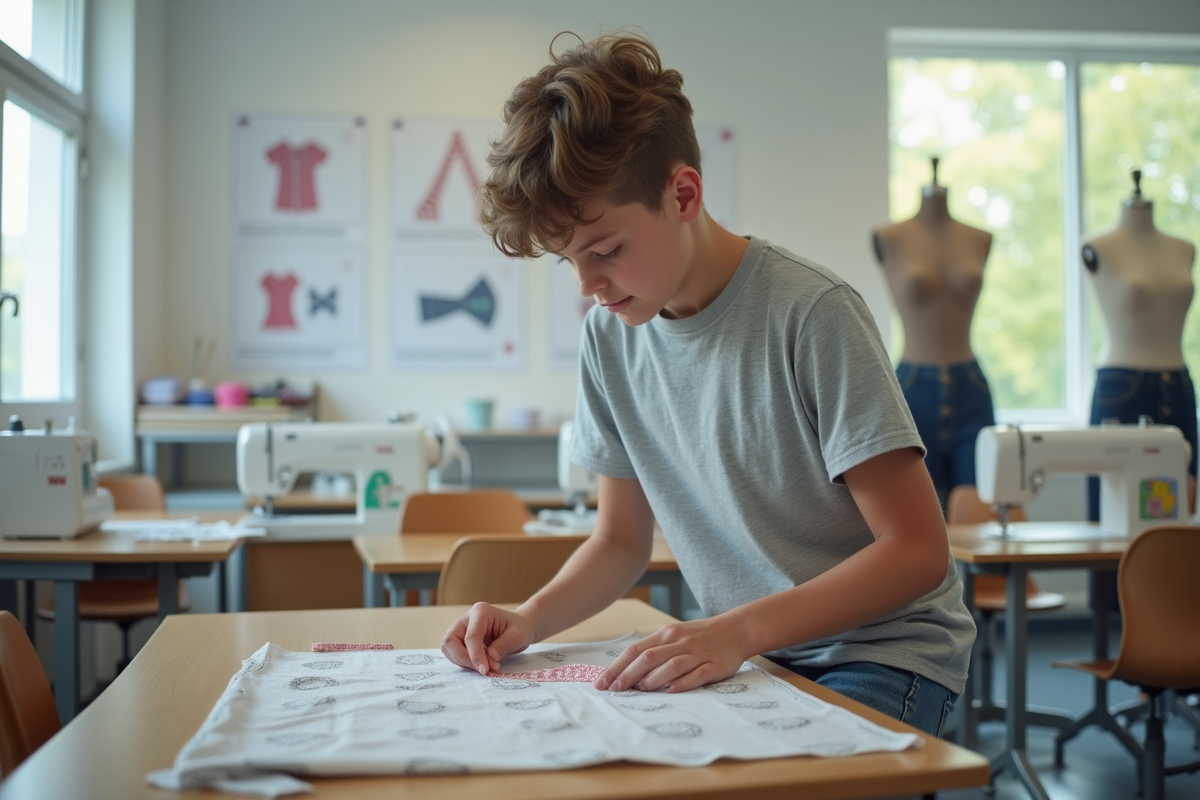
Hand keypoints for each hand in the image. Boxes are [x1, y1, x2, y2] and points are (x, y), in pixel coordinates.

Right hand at [440, 602, 535, 674]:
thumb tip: (489, 661)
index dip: (475, 655)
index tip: (485, 670)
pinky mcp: (459, 638)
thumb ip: (502, 647)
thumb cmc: (519, 629)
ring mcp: (461, 628)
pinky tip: (477, 663)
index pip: (471, 636)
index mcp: (480, 611)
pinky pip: (452, 652)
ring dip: (462, 661)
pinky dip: (462, 662)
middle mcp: (466, 618)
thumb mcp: (518, 636)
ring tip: (482, 666)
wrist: (519, 628)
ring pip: (448, 647)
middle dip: (464, 658)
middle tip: (482, 669)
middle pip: (451, 640)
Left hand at [594, 615, 752, 693]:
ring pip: (671, 665)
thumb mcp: (674, 637)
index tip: (602, 682)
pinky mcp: (714, 665)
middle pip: (649, 657)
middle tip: (614, 690)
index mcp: (665, 635)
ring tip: (639, 691)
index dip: (617, 667)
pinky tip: (672, 691)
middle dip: (628, 674)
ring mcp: (697, 653)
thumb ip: (653, 651)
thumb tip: (626, 672)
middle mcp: (679, 642)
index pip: (635, 650)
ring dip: (653, 679)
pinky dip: (683, 683)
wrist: (736, 630)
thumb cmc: (699, 636)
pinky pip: (697, 674)